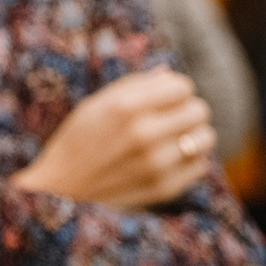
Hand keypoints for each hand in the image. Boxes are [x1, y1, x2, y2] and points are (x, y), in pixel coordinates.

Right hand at [12, 67, 213, 209]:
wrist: (59, 192)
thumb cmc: (76, 142)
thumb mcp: (95, 105)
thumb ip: (133, 86)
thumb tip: (168, 73)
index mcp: (124, 107)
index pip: (182, 86)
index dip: (174, 90)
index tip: (162, 99)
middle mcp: (143, 134)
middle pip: (199, 110)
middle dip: (186, 111)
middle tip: (168, 120)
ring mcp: (156, 164)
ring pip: (206, 137)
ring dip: (193, 136)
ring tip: (172, 140)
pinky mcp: (164, 188)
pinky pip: (200, 165)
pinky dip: (189, 161)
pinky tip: (169, 161)